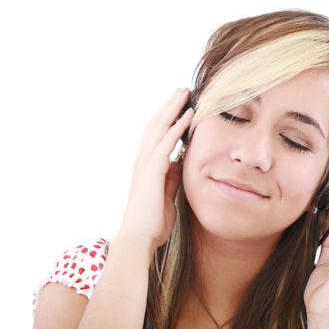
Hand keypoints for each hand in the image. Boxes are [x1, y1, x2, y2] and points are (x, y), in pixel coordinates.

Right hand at [117, 88, 193, 252]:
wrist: (140, 237)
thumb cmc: (153, 220)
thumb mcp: (167, 194)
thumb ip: (171, 177)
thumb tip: (179, 162)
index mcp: (147, 165)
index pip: (156, 134)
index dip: (167, 118)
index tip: (180, 105)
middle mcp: (143, 159)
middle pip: (156, 124)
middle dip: (170, 106)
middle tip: (183, 90)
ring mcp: (146, 163)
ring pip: (159, 127)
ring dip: (173, 108)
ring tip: (186, 93)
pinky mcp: (152, 170)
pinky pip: (166, 142)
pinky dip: (177, 127)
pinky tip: (188, 115)